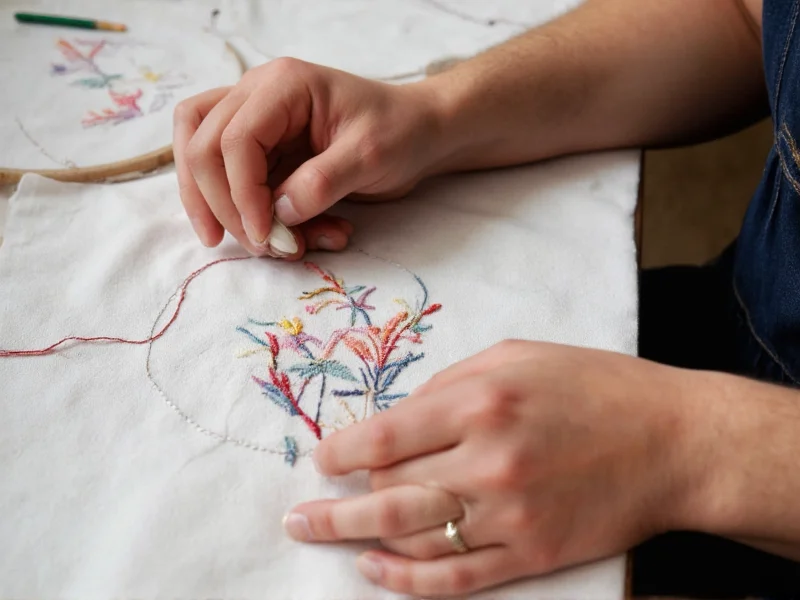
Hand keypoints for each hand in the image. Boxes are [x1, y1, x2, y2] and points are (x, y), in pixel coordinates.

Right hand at [172, 58, 448, 257]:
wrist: (418, 133)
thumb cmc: (401, 132)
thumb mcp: (371, 156)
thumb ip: (323, 182)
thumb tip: (279, 214)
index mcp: (283, 86)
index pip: (234, 139)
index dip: (242, 194)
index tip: (267, 236)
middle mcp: (257, 95)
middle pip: (202, 148)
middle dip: (223, 206)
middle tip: (263, 246)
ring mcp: (254, 120)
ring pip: (200, 160)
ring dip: (218, 209)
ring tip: (255, 245)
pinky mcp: (261, 150)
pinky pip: (230, 181)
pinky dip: (246, 213)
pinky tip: (287, 235)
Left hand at [283, 341, 707, 596]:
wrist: (672, 441)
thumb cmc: (594, 386)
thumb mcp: (517, 356)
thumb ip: (450, 384)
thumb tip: (397, 418)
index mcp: (481, 402)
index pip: (384, 437)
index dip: (339, 452)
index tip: (318, 460)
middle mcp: (488, 461)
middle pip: (386, 494)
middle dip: (332, 507)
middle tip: (297, 515)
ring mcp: (510, 514)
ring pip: (413, 538)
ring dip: (356, 540)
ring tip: (321, 538)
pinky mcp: (531, 553)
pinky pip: (456, 577)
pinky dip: (408, 580)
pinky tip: (376, 570)